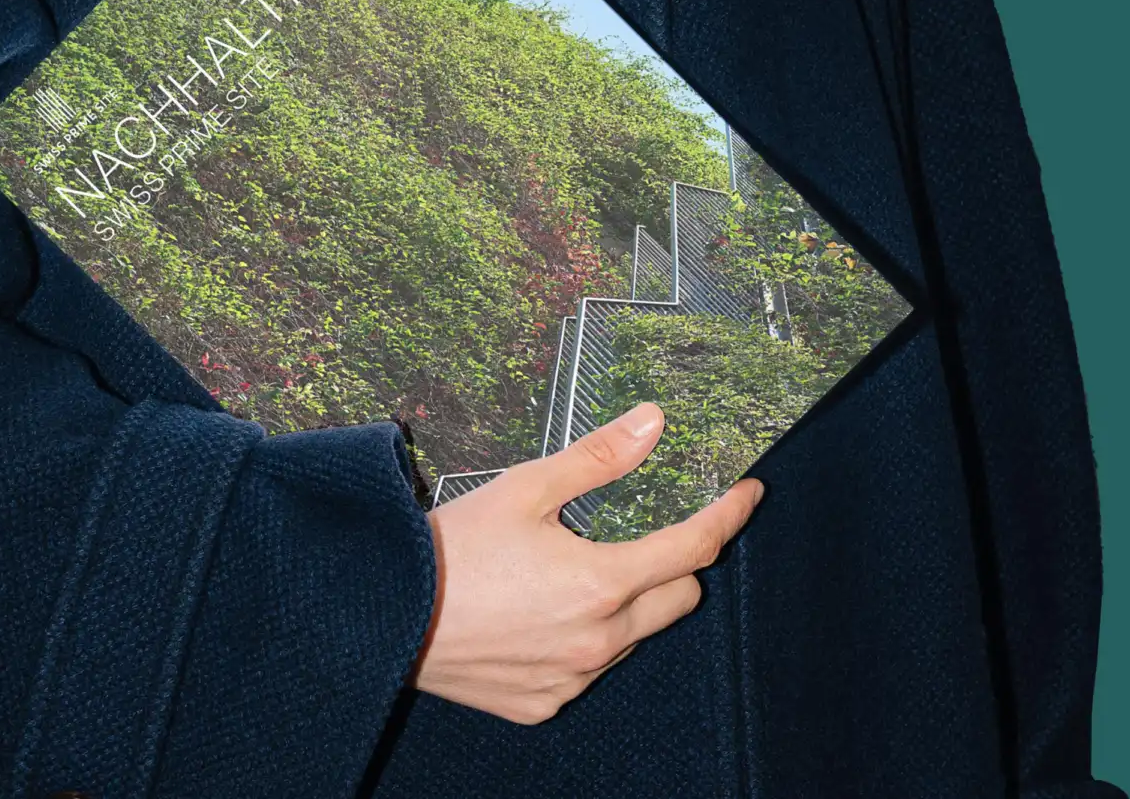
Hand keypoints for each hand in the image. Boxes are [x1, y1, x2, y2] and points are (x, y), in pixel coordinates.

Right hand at [409, 402, 763, 723]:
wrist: (383, 616)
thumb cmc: (450, 550)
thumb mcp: (525, 488)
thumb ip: (598, 459)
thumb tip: (652, 424)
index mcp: (601, 583)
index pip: (694, 548)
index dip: (729, 516)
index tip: (746, 494)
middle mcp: (598, 641)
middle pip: (680, 598)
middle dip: (677, 563)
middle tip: (646, 532)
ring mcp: (573, 679)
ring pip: (636, 637)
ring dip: (628, 604)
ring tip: (572, 572)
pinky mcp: (545, 704)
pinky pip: (590, 670)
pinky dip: (585, 640)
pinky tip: (543, 613)